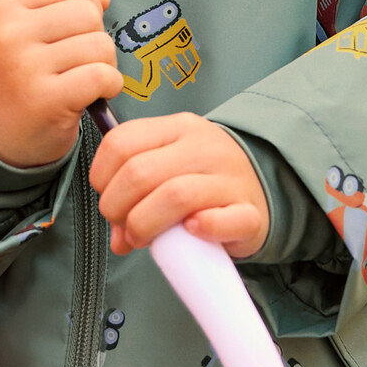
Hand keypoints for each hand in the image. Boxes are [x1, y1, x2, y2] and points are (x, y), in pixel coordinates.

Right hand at [0, 0, 122, 167]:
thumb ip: (64, 8)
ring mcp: (27, 66)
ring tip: (81, 79)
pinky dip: (110, 86)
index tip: (71, 33)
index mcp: (5, 8)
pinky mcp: (48, 98)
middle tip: (78, 62)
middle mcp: (11, 33)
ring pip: (101, 45)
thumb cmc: (19, 80)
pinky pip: (103, 76)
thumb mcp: (27, 34)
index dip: (86, 8)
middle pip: (89, 13)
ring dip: (104, 64)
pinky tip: (92, 95)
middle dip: (95, 37)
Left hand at [89, 112, 271, 259]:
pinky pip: (223, 220)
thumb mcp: (170, 168)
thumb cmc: (205, 180)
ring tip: (140, 238)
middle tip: (122, 226)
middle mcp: (204, 147)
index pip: (122, 142)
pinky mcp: (250, 213)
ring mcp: (230, 179)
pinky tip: (188, 232)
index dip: (101, 176)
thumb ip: (136, 193)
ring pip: (174, 195)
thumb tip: (117, 238)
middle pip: (140, 172)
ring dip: (144, 224)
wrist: (264, 187)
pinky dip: (201, 228)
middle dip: (116, 207)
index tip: (106, 197)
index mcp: (178, 128)